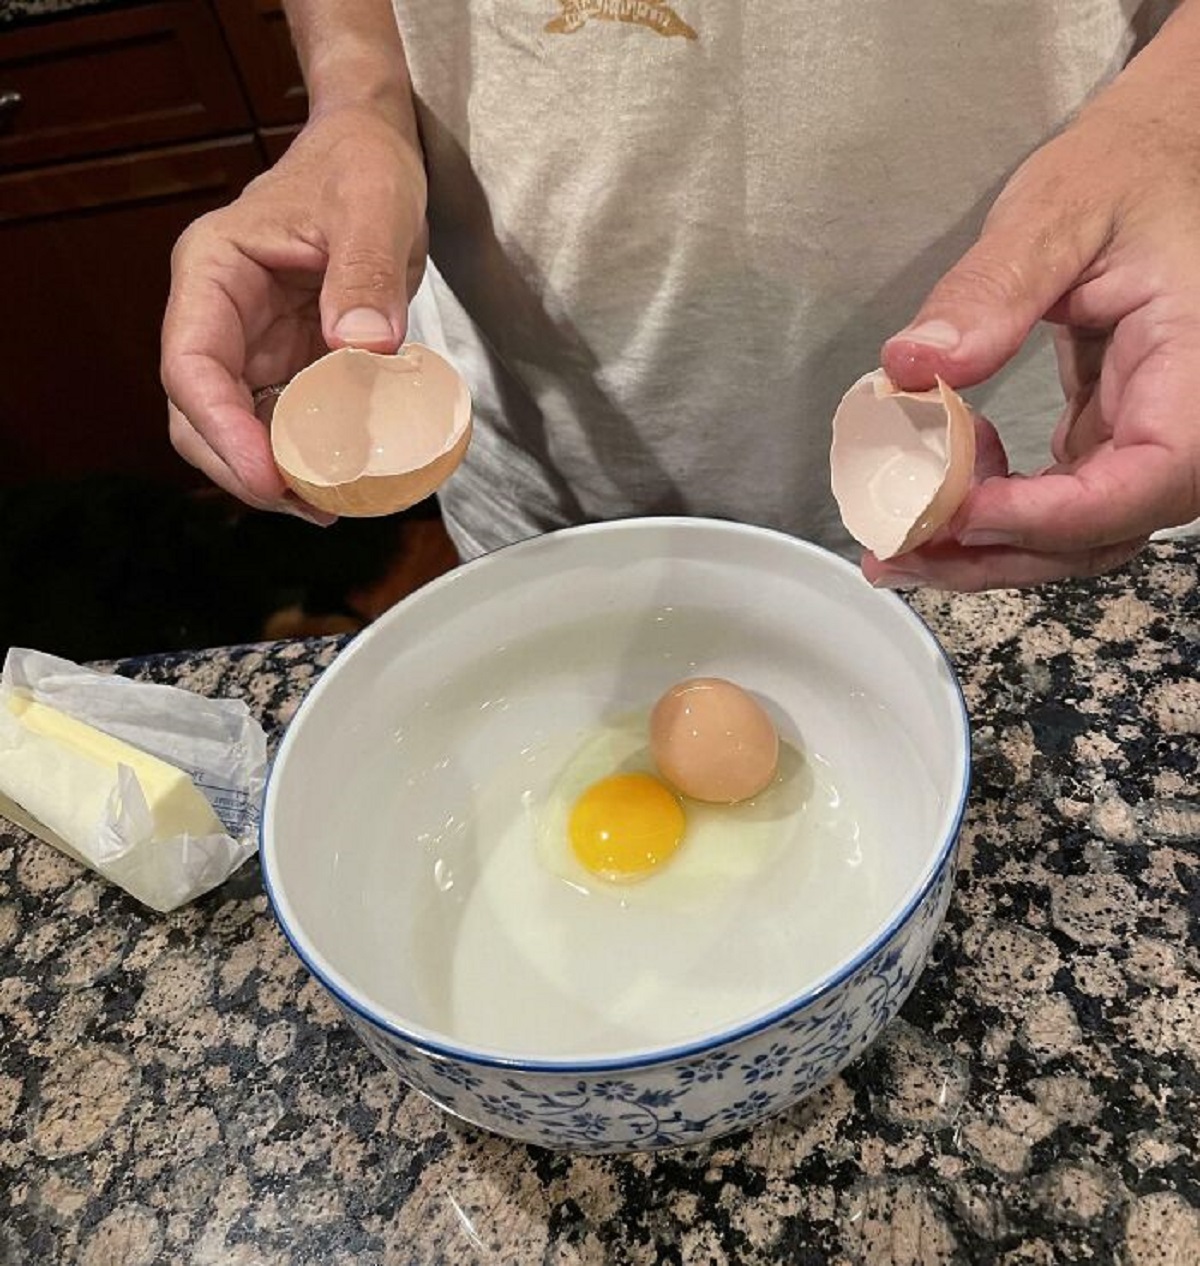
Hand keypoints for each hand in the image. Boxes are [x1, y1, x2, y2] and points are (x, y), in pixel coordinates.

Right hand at [161, 104, 427, 520]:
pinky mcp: (286, 366)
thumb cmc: (361, 168)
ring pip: (236, 431)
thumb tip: (363, 346)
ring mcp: (250, 347)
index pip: (191, 364)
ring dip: (275, 478)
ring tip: (332, 507)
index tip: (269, 477)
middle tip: (311, 508)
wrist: (371, 156)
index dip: (222, 429)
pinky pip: (282, 425)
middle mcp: (219, 317)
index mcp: (214, 273)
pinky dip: (307, 459)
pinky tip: (345, 483)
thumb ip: (368, 272)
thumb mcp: (375, 206)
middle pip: (199, 415)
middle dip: (245, 470)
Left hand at [869, 46, 1199, 590]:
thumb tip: (913, 365)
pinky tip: (944, 480)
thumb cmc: (1129, 173)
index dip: (1047, 515)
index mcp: (1197, 366)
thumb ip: (993, 289)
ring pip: (1078, 534)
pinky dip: (996, 510)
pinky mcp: (1113, 436)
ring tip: (902, 531)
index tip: (954, 511)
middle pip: (1103, 531)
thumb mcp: (1059, 211)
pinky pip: (1062, 502)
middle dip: (994, 553)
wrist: (1157, 162)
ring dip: (985, 548)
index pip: (1144, 477)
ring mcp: (1151, 436)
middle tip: (897, 550)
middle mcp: (1188, 418)